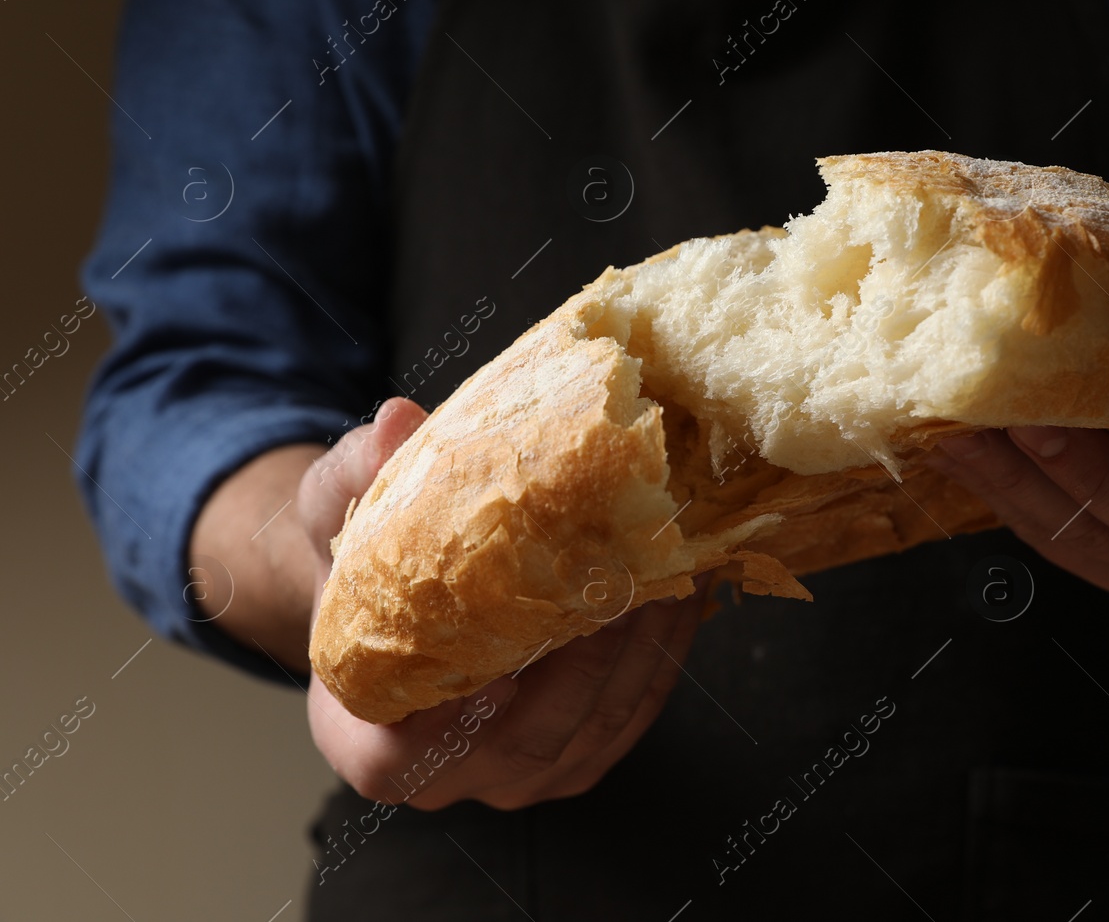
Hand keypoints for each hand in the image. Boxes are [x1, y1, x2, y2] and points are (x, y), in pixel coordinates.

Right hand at [304, 397, 707, 809]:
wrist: (409, 592)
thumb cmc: (365, 565)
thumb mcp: (340, 509)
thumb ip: (358, 475)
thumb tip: (395, 421)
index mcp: (367, 736)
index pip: (391, 759)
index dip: (445, 730)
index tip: (496, 676)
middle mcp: (448, 774)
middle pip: (526, 740)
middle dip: (586, 663)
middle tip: (625, 582)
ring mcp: (522, 774)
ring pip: (594, 729)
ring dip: (641, 652)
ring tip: (668, 572)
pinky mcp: (583, 753)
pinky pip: (633, 714)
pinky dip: (663, 654)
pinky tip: (681, 591)